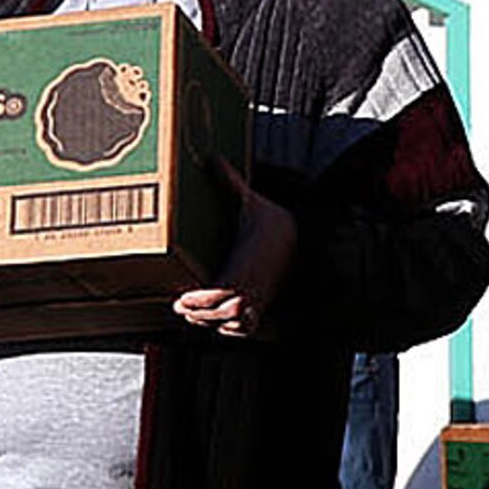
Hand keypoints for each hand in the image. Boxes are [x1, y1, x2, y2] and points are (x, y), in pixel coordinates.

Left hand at [176, 170, 295, 337]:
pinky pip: (247, 328)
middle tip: (182, 306)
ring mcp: (260, 299)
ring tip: (193, 314)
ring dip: (211, 323)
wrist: (306, 238)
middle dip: (200, 314)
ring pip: (232, 324)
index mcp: (245, 267)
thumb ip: (230, 183)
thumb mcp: (251, 201)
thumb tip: (213, 159)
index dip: (200, 303)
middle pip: (222, 315)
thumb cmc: (276, 223)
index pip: (220, 296)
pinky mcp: (265, 305)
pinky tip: (219, 321)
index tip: (182, 299)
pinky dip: (231, 329)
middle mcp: (253, 288)